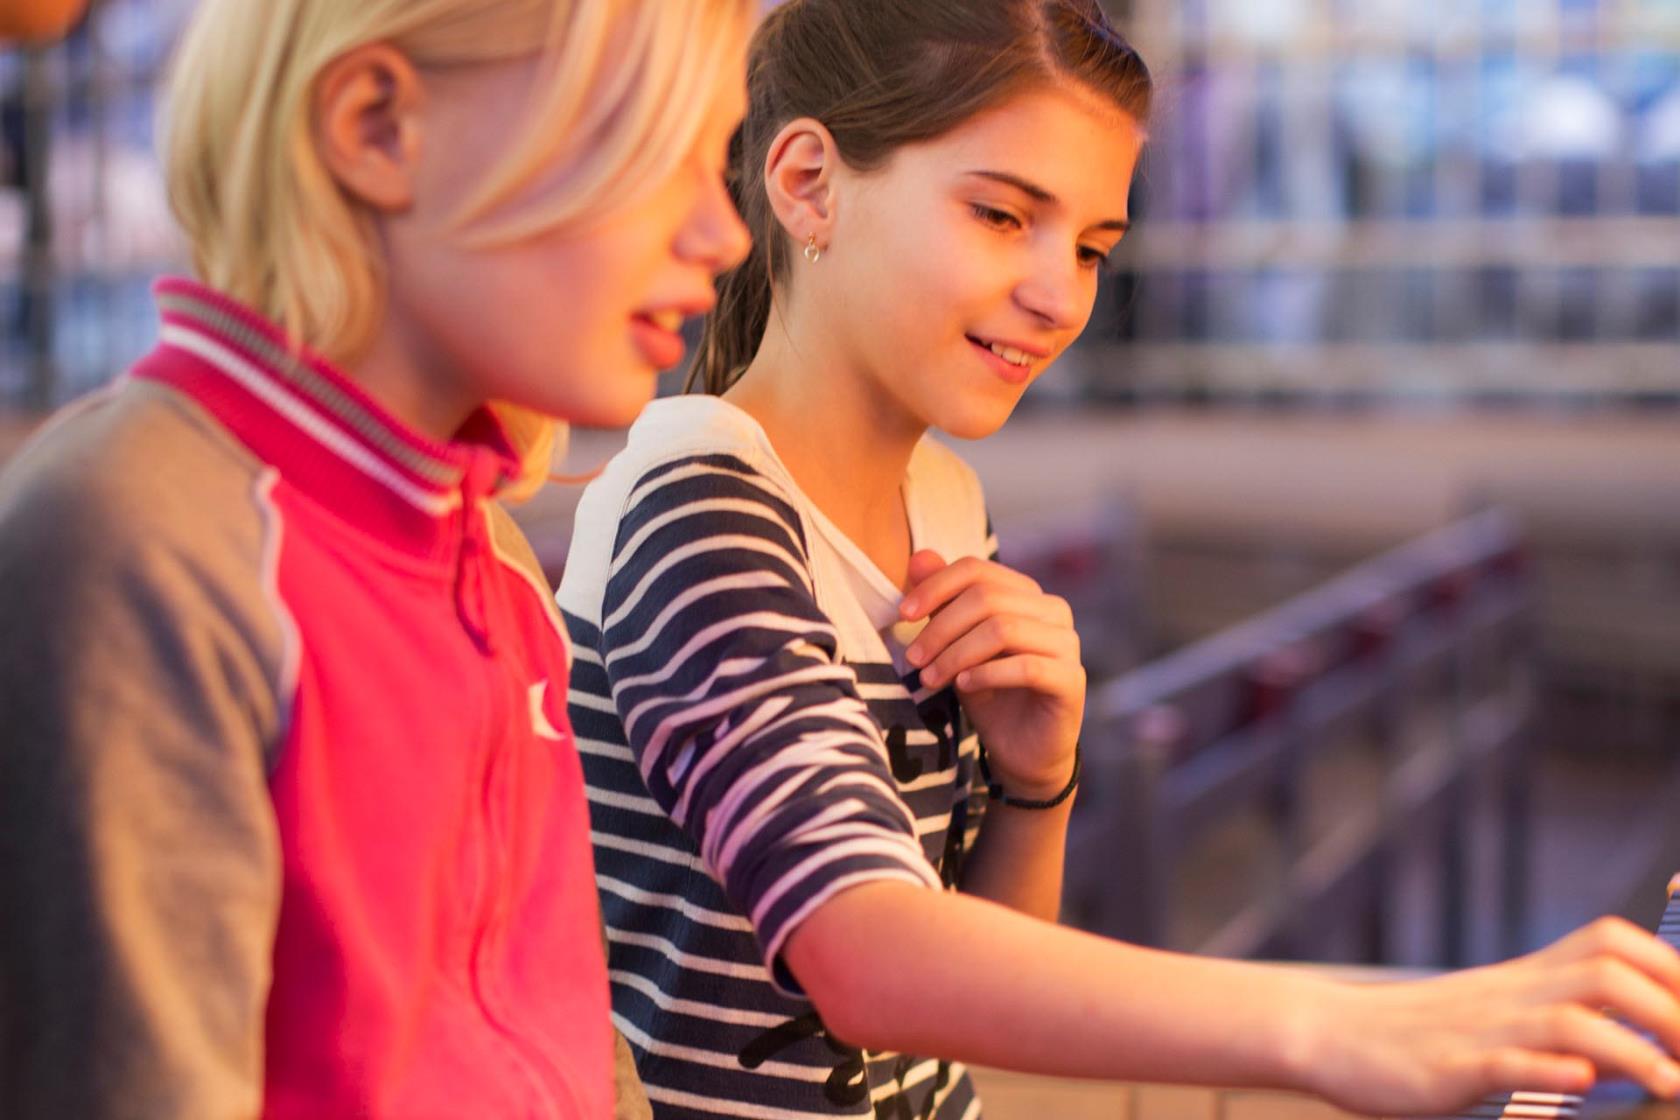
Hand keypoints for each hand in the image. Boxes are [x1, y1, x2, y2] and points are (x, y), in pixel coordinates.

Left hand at [899, 550, 1083, 799]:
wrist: (1020, 750)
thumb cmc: (988, 691)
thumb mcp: (955, 645)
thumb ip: (942, 602)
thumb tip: (919, 556)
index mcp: (1026, 593)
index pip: (977, 570)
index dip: (936, 587)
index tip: (902, 615)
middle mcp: (1053, 610)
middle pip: (987, 598)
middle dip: (941, 628)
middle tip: (912, 659)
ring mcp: (1067, 644)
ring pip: (1003, 629)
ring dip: (956, 654)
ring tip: (930, 679)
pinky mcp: (1071, 679)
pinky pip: (1025, 666)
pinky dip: (986, 674)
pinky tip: (963, 686)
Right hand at [1305, 917, 1679, 1114]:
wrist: (1329, 1032)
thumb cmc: (1417, 1033)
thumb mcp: (1492, 1010)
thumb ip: (1551, 1008)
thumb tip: (1624, 1036)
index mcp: (1525, 978)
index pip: (1612, 943)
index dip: (1671, 967)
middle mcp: (1511, 994)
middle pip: (1607, 970)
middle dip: (1672, 1010)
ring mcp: (1481, 1029)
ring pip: (1568, 1019)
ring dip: (1632, 1049)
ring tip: (1671, 1084)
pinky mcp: (1448, 1068)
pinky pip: (1505, 1064)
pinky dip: (1548, 1072)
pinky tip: (1580, 1081)